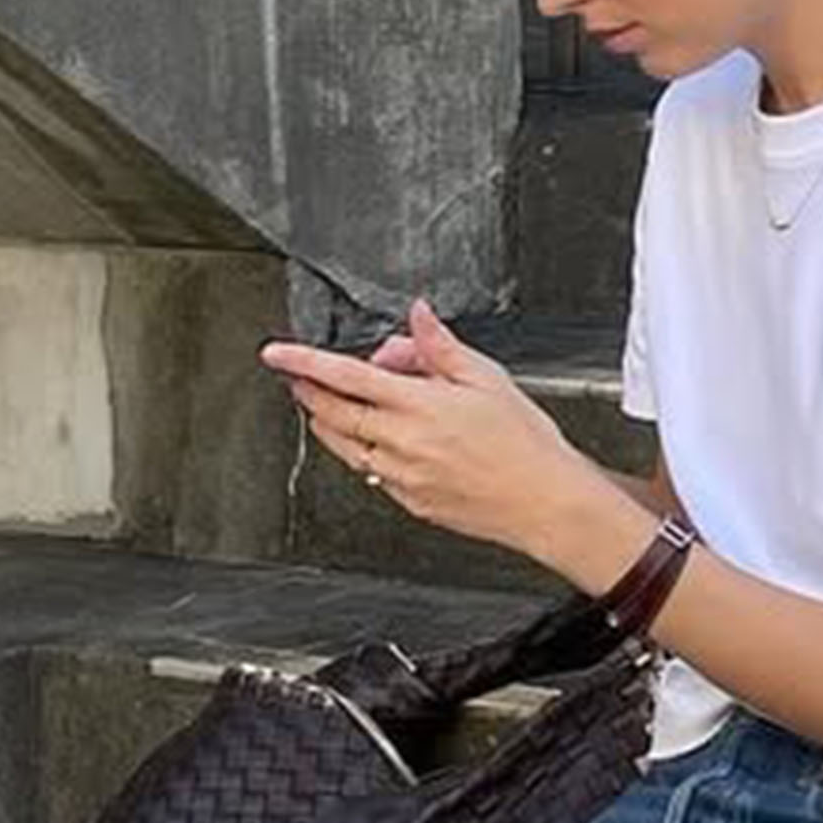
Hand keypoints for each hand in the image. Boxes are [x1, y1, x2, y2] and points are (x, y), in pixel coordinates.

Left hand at [261, 299, 602, 565]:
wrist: (546, 503)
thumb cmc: (526, 444)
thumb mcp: (488, 379)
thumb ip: (441, 348)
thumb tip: (416, 318)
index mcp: (420, 406)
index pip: (346, 376)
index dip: (305, 362)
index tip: (277, 354)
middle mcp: (404, 443)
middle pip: (335, 414)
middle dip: (309, 393)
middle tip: (296, 378)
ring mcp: (403, 478)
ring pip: (346, 448)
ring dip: (329, 424)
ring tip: (326, 407)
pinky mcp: (411, 502)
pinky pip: (372, 474)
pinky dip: (363, 452)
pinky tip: (375, 443)